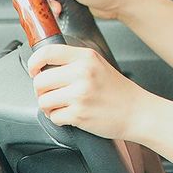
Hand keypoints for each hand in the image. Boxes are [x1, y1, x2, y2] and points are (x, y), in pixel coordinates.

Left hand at [28, 44, 154, 140]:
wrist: (137, 111)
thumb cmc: (118, 91)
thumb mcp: (99, 65)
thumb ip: (74, 62)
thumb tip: (44, 68)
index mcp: (87, 57)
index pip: (47, 52)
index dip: (34, 63)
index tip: (35, 71)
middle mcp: (83, 73)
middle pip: (40, 80)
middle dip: (42, 91)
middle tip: (55, 94)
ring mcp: (81, 93)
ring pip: (43, 101)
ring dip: (50, 107)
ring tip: (66, 105)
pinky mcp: (79, 114)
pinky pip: (53, 117)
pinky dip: (60, 119)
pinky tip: (74, 115)